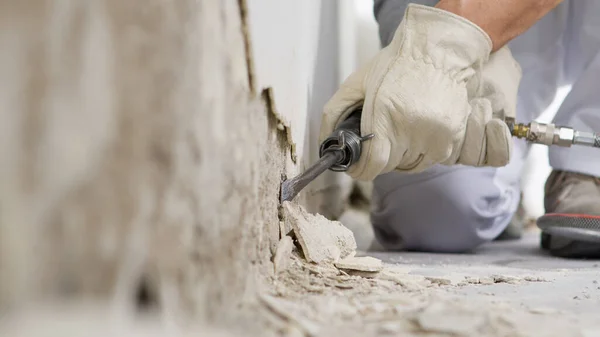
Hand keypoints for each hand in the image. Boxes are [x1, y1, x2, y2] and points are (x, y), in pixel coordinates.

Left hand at [319, 4, 520, 180]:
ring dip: (398, 158)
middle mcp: (412, 130)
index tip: (356, 167)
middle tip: (377, 141)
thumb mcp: (356, 83)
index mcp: (385, 117)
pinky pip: (429, 160)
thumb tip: (326, 143)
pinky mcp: (451, 138)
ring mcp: (435, 136)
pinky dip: (418, 154)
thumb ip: (333, 114)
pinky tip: (414, 134)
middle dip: (378, 158)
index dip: (360, 170)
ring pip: (409, 166)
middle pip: (389, 166)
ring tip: (397, 134)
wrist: (438, 53)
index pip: (372, 165)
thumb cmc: (394, 66)